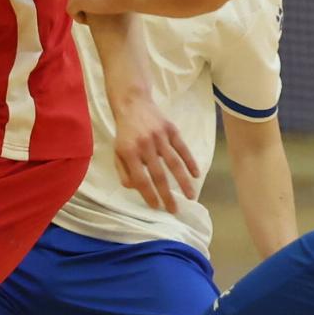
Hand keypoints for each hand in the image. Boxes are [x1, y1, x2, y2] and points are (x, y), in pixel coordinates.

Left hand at [112, 95, 199, 213]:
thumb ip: (124, 172)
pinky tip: (196, 175)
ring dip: (183, 182)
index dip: (149, 194)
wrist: (133, 104)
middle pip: (159, 175)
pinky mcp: (171, 130)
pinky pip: (183, 148)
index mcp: (129, 152)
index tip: (157, 207)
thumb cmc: (125, 133)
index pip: (140, 179)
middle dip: (167, 195)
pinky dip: (190, 162)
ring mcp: (160, 137)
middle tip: (175, 210)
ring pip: (174, 163)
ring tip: (190, 196)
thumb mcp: (117, 152)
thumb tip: (136, 188)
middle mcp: (145, 145)